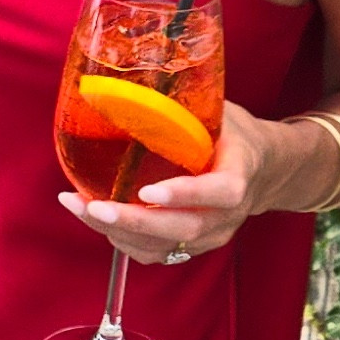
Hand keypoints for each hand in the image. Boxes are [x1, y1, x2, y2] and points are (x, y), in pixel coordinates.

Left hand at [58, 98, 271, 265]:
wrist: (260, 171)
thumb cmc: (234, 136)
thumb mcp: (221, 114)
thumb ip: (188, 109)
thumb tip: (133, 86)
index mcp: (239, 177)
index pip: (219, 192)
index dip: (184, 194)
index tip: (146, 190)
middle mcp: (226, 216)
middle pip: (183, 229)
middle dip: (135, 221)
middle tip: (95, 207)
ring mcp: (209, 237)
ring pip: (162, 246)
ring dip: (117, 232)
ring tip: (78, 207)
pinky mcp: (190, 248)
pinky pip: (153, 253)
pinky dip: (120, 239)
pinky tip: (92, 216)